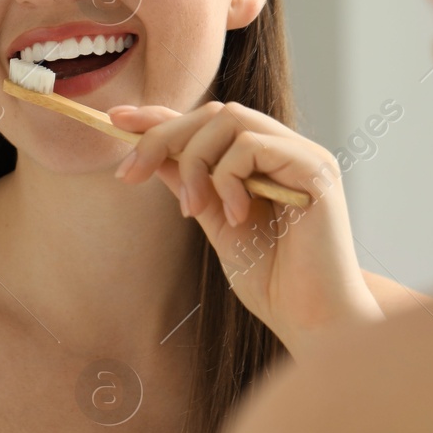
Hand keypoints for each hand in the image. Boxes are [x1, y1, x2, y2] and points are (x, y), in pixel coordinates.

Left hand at [108, 101, 382, 359]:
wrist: (314, 320)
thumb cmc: (273, 282)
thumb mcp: (214, 223)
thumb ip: (191, 185)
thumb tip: (152, 155)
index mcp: (263, 161)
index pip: (207, 121)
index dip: (161, 116)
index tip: (116, 120)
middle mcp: (285, 151)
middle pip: (213, 112)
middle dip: (161, 137)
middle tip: (129, 174)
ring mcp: (303, 157)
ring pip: (230, 118)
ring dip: (194, 160)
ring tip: (192, 208)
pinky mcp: (316, 171)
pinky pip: (253, 146)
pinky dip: (228, 177)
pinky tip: (234, 216)